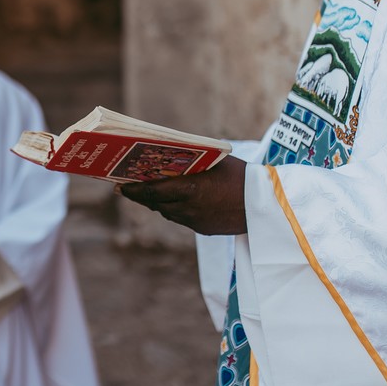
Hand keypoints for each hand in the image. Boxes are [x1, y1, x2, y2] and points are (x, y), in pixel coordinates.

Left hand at [117, 157, 248, 234]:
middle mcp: (190, 209)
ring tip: (147, 194)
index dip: (133, 190)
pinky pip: (182, 219)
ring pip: (168, 213)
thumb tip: (166, 155)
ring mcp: (197, 222)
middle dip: (141, 197)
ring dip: (157, 204)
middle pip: (156, 204)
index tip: (119, 186)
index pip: (152, 192)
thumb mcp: (214, 162)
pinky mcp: (204, 230)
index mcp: (190, 190)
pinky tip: (171, 202)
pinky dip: (174, 210)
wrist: (267, 205)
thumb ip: (190, 162)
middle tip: (126, 188)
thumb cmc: (241, 176)